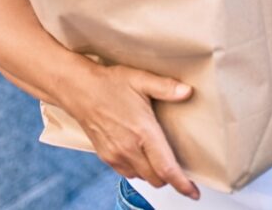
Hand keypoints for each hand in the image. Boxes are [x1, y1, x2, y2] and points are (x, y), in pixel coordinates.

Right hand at [64, 63, 200, 199]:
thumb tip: (188, 92)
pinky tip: (141, 155)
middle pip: (156, 178)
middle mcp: (129, 148)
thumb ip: (166, 88)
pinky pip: (127, 173)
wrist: (78, 90)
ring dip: (154, 173)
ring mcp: (115, 155)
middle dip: (170, 177)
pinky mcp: (106, 157)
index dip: (182, 184)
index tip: (194, 193)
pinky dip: (138, 170)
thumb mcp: (141, 79)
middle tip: (179, 165)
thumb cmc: (109, 84)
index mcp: (143, 132)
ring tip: (160, 158)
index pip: (166, 168)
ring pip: (142, 178)